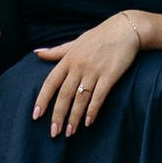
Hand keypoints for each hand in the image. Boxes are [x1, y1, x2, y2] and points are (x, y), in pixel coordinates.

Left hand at [32, 12, 144, 136]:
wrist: (125, 29)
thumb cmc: (99, 36)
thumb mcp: (75, 42)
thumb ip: (57, 51)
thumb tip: (37, 53)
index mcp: (68, 59)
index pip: (51, 82)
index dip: (42, 100)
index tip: (36, 116)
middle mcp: (79, 66)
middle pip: (64, 95)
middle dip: (58, 115)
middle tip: (54, 133)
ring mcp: (94, 70)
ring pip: (80, 98)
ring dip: (74, 117)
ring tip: (70, 132)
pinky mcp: (109, 75)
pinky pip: (99, 96)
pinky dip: (93, 110)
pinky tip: (88, 122)